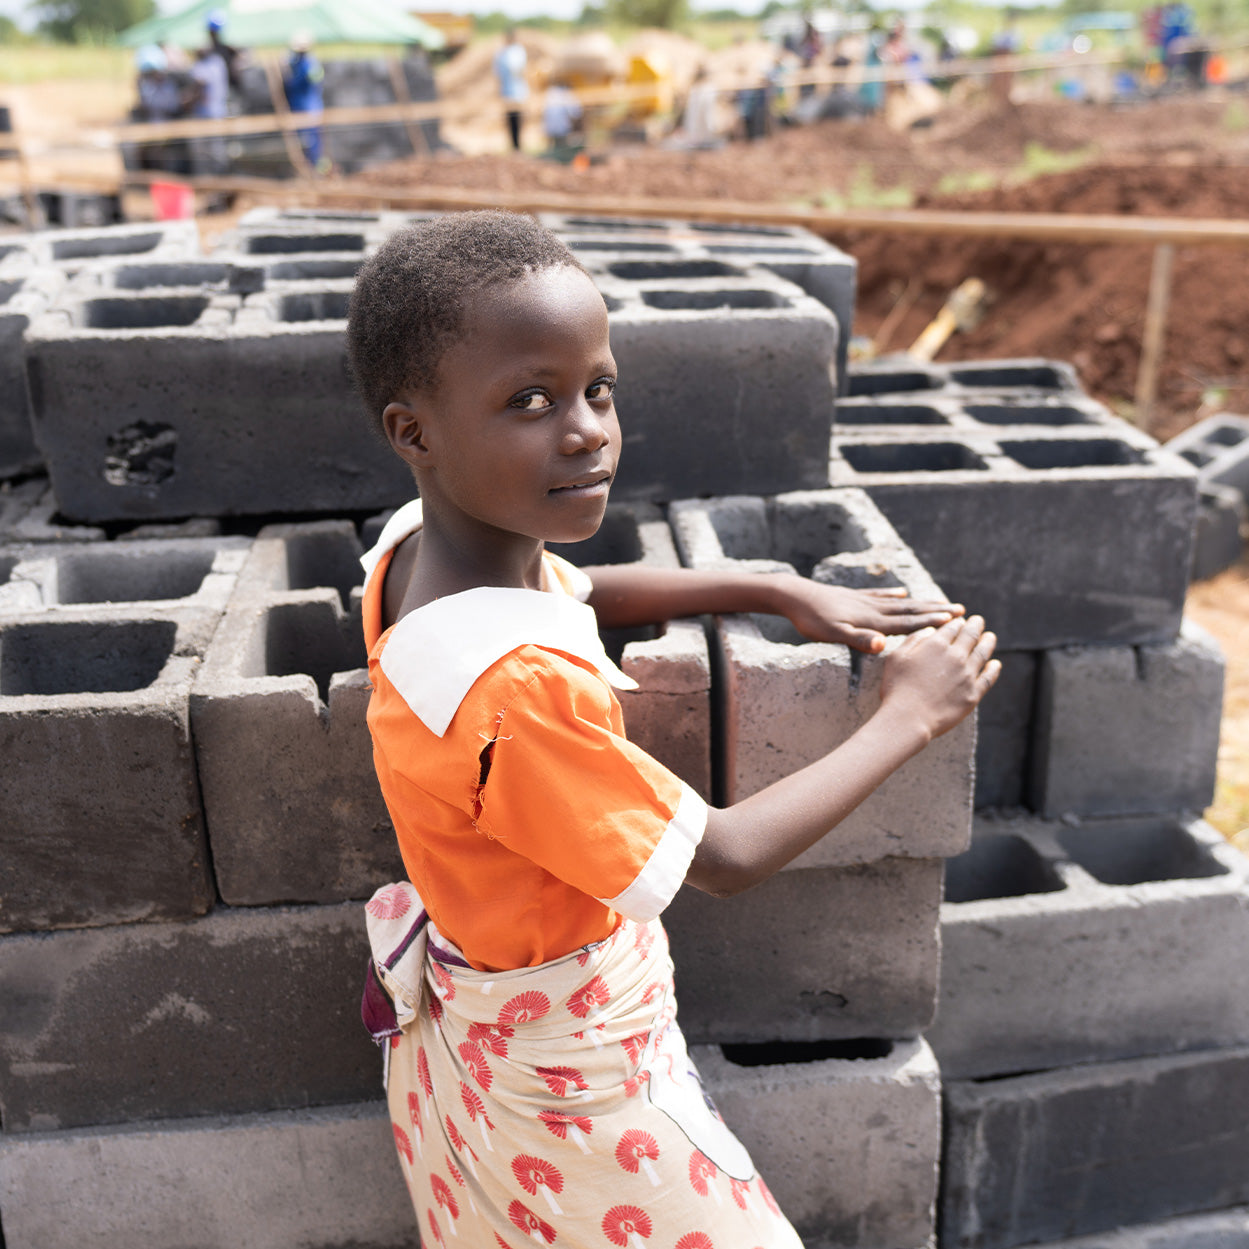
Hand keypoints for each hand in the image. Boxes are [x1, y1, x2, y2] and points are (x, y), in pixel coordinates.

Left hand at [766, 575, 965, 653]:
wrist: (794, 596)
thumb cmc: (812, 620)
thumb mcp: (833, 634)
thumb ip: (859, 640)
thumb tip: (884, 646)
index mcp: (872, 621)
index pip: (907, 623)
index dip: (931, 623)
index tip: (955, 621)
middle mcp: (873, 609)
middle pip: (910, 610)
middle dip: (936, 611)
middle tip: (961, 610)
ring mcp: (865, 601)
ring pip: (900, 603)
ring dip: (922, 603)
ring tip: (941, 601)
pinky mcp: (855, 597)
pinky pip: (881, 596)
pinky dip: (894, 595)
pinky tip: (903, 592)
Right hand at [879, 615, 1000, 742]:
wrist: (909, 718)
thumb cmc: (897, 688)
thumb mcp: (896, 658)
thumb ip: (914, 640)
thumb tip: (930, 630)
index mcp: (936, 644)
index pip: (952, 626)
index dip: (957, 622)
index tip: (959, 620)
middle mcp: (956, 656)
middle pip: (970, 636)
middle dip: (975, 625)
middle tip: (978, 621)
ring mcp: (967, 675)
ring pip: (983, 653)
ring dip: (988, 642)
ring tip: (990, 636)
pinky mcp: (973, 693)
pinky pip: (988, 678)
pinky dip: (994, 669)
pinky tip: (996, 664)